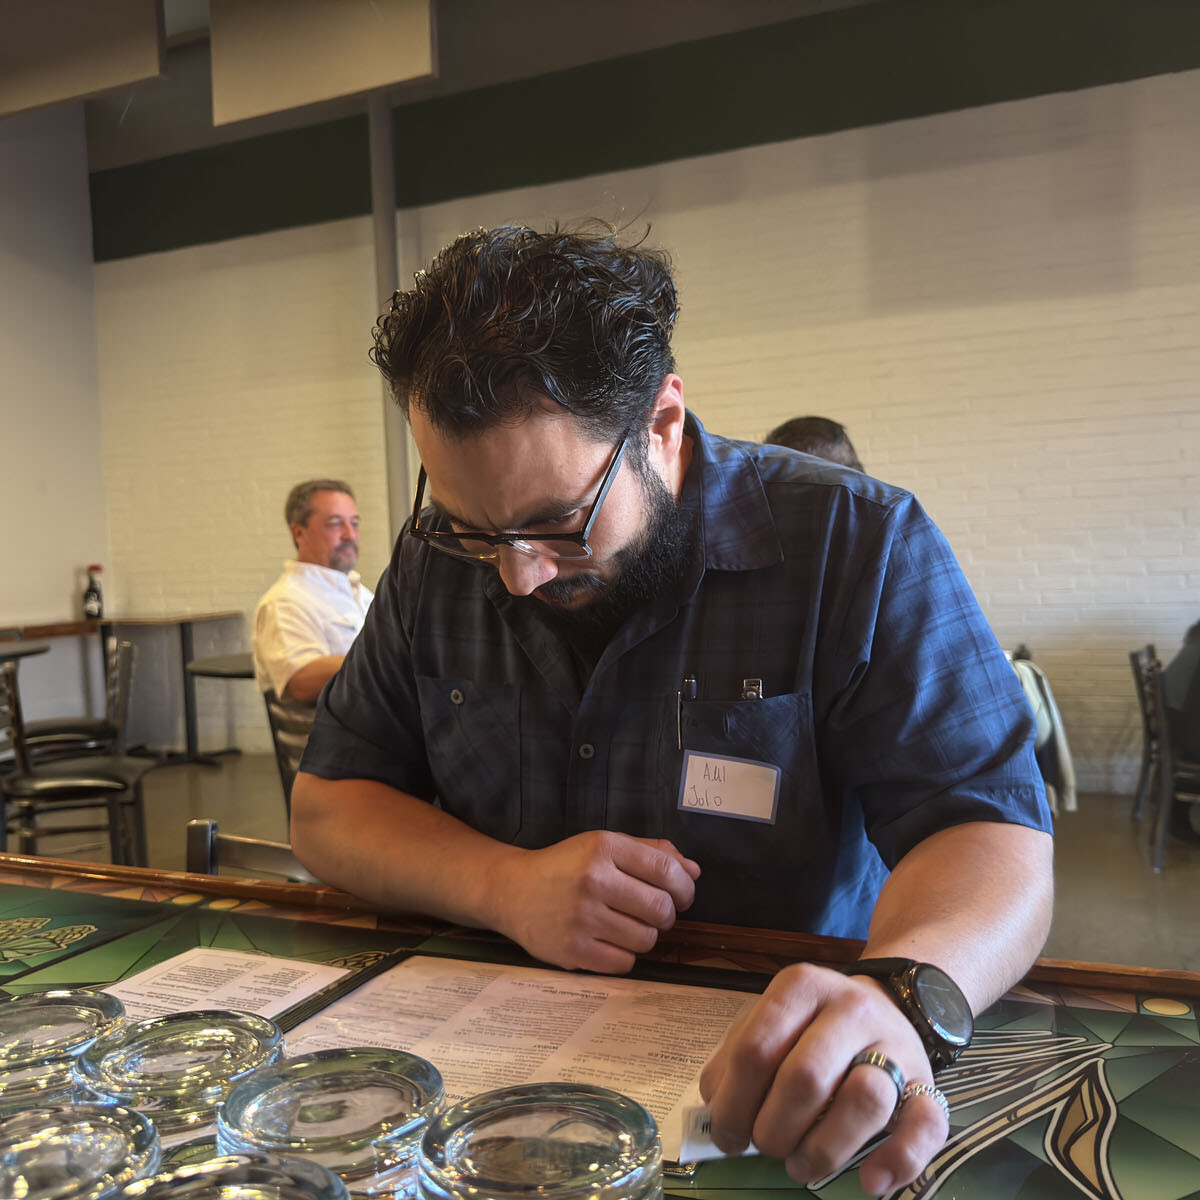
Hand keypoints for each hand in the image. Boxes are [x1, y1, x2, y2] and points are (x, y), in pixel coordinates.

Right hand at [491, 831, 699, 973]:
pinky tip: (608, 940)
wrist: (512, 891)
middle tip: (653, 911)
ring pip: (647, 939)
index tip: (682, 894)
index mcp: (603, 848)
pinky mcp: (573, 951)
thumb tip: (694, 872)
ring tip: (626, 924)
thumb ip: (650, 852)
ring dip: (645, 935)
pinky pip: (625, 962)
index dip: (684, 886)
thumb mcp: (603, 845)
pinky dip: (624, 955)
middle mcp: (593, 880)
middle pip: (661, 908)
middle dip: (667, 913)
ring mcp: (582, 918)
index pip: (666, 869)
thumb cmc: (565, 866)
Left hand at [699, 963, 950, 1194]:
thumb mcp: (766, 1022)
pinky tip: (870, 1182)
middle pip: (806, 1078)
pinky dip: (898, 1161)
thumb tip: (715, 1116)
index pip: (756, 1050)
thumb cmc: (810, 1025)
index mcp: (801, 987)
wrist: (886, 1004)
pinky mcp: (930, 1083)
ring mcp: (895, 1044)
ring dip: (823, 1150)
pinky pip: (926, 1126)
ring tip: (800, 1165)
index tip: (727, 1137)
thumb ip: (734, 1062)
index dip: (734, 1104)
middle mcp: (850, 1008)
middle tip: (766, 1146)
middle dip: (774, 1130)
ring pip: (865, 1100)